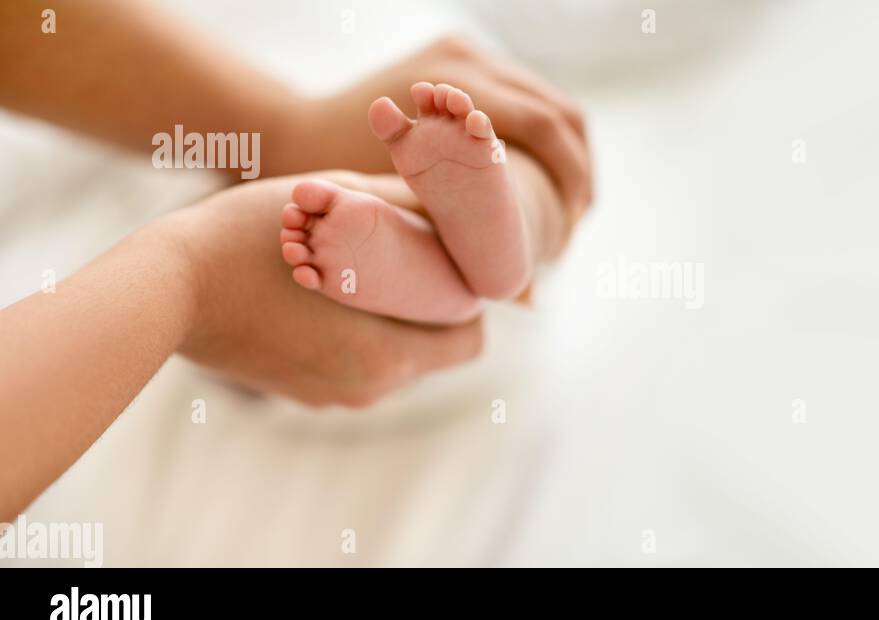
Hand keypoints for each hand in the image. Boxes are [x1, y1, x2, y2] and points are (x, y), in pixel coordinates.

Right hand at [161, 172, 482, 407]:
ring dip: (391, 318)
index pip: (468, 340)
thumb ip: (400, 205)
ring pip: (392, 360)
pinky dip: (355, 333)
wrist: (160, 291)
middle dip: (430, 306)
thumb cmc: (245, 240)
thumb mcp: (332, 203)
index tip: (449, 263)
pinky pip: (352, 366)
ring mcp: (329, 396)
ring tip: (365, 266)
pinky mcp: (299, 393)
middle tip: (410, 256)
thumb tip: (449, 202)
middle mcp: (365, 388)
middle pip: (432, 351)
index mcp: (386, 356)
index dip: (469, 300)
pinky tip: (330, 291)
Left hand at [276, 36, 591, 223]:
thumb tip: (530, 300)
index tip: (575, 221)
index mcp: (458, 85)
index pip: (547, 127)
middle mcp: (468, 60)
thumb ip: (464, 249)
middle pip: (559, 113)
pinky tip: (546, 177)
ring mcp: (468, 53)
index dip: (572, 177)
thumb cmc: (343, 180)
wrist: (294, 126)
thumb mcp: (409, 214)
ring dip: (569, 153)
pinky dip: (544, 137)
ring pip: (550, 102)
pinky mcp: (464, 58)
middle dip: (578, 167)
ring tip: (570, 204)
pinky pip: (527, 97)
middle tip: (578, 218)